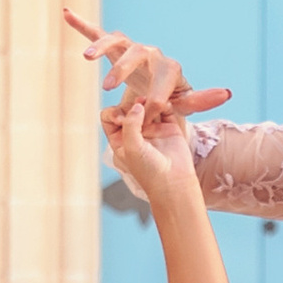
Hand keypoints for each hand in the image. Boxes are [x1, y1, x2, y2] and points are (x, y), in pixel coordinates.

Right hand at [64, 10, 229, 118]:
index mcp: (169, 67)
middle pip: (137, 54)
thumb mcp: (185, 103)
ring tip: (87, 57)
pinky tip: (67, 13)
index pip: (162, 79)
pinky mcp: (114, 47)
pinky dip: (82, 24)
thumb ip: (202, 100)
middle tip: (109, 86)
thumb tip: (228, 92)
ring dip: (102, 46)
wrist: (156, 86)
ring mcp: (130, 48)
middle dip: (123, 69)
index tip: (148, 115)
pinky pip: (97, 32)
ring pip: (116, 41)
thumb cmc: (171, 97)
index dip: (155, 98)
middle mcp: (149, 53)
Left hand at [102, 92, 201, 206]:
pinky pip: (165, 109)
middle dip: (132, 104)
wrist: (173, 182)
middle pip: (128, 108)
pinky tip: (164, 105)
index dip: (113, 113)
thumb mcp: (131, 148)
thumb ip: (130, 124)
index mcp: (119, 140)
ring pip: (146, 106)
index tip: (122, 119)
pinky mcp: (169, 127)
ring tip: (151, 102)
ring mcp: (152, 129)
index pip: (109, 117)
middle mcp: (135, 133)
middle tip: (139, 105)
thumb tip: (137, 105)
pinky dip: (164, 103)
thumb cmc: (148, 171)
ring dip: (148, 100)